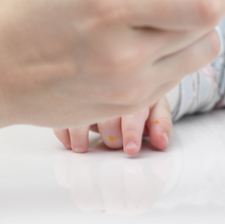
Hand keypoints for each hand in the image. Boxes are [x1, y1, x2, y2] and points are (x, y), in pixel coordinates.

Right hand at [0, 0, 224, 130]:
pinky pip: (176, 77)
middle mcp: (125, 54)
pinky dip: (174, 54)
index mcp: (111, 8)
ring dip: (197, 30)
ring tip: (161, 14)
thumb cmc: (24, 15)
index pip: (203, 4)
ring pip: (199, 55)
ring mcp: (128, 88)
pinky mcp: (127, 108)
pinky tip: (141, 41)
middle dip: (211, 1)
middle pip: (208, 28)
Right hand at [54, 96, 172, 154]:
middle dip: (112, 136)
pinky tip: (70, 142)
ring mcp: (88, 92)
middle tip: (115, 144)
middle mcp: (111, 89)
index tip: (131, 149)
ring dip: (80, 134)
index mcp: (135, 90)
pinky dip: (64, 131)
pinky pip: (62, 115)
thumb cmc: (139, 96)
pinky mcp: (70, 99)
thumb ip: (161, 124)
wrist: (123, 75)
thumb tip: (162, 142)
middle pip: (107, 116)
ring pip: (81, 114)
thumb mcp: (156, 106)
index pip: (133, 112)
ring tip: (82, 148)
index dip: (132, 132)